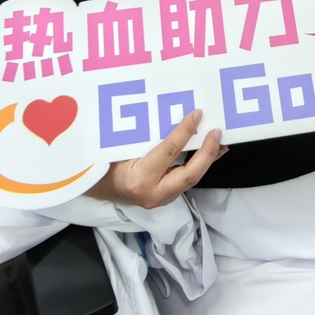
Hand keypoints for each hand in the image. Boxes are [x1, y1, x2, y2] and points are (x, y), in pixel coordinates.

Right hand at [84, 110, 226, 208]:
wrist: (94, 188)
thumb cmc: (105, 164)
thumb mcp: (121, 146)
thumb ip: (145, 136)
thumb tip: (173, 117)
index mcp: (139, 178)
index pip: (169, 151)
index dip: (185, 131)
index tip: (196, 114)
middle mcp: (152, 194)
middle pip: (189, 175)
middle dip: (207, 153)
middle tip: (217, 133)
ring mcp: (159, 200)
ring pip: (190, 180)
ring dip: (207, 161)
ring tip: (220, 143)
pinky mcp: (163, 198)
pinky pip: (184, 181)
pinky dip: (197, 166)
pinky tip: (206, 154)